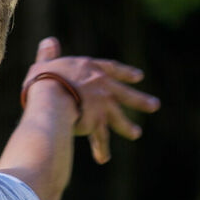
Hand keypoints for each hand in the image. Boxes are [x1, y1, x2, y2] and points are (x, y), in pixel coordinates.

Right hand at [23, 37, 160, 163]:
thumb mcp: (44, 64)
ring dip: (127, 127)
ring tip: (136, 134)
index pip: (112, 69)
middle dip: (139, 100)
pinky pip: (99, 138)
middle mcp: (102, 87)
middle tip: (154, 106)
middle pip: (124, 95)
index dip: (125, 73)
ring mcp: (102, 106)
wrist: (51, 95)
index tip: (138, 77)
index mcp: (91, 70)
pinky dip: (100, 148)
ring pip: (117, 118)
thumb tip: (48, 42)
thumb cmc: (45, 78)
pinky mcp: (96, 123)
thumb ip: (48, 55)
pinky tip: (103, 158)